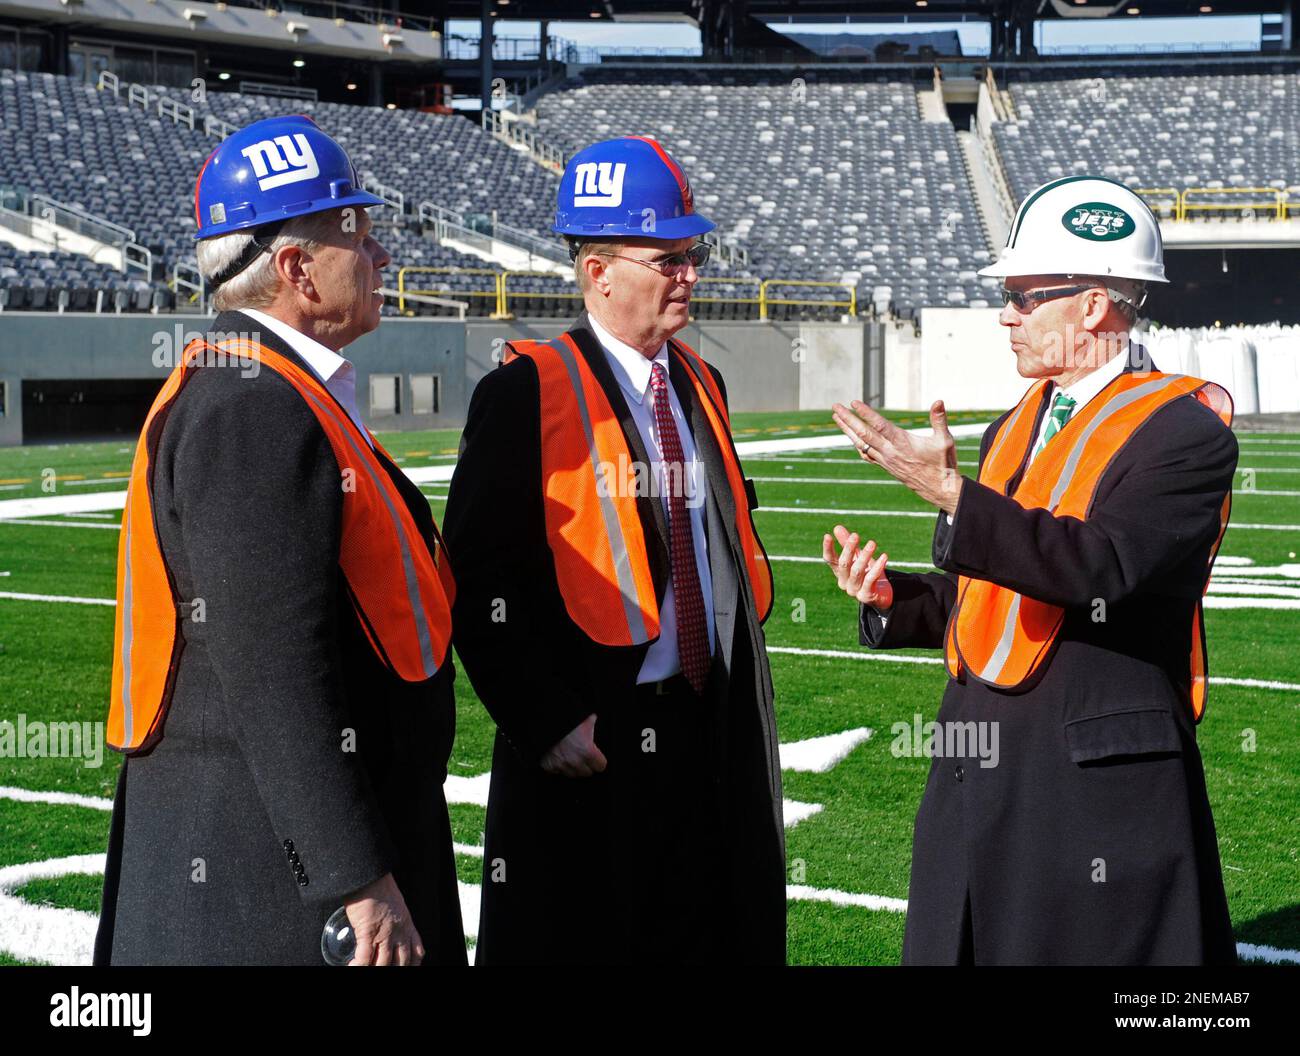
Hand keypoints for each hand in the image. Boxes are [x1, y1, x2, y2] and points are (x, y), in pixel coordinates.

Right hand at [344, 872, 424, 965]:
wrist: (370, 876)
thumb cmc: (379, 886)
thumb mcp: (396, 904)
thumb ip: (395, 920)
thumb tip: (385, 929)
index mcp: (407, 925)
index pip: (418, 951)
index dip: (414, 964)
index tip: (408, 967)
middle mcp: (398, 932)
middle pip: (401, 962)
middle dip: (393, 969)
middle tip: (383, 969)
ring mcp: (384, 934)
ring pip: (383, 964)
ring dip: (373, 969)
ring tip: (365, 968)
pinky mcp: (367, 933)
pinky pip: (364, 958)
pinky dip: (358, 965)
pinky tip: (353, 965)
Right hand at [540, 713, 606, 777]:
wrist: (544, 723)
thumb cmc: (565, 722)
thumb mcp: (582, 720)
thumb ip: (590, 723)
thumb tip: (593, 718)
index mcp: (587, 751)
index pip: (600, 766)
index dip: (599, 761)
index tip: (596, 757)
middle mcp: (575, 761)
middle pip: (587, 772)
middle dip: (586, 765)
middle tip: (583, 756)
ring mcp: (562, 765)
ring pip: (572, 774)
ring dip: (573, 768)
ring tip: (570, 756)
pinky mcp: (549, 766)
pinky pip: (557, 771)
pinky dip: (558, 766)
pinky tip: (559, 757)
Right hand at [823, 525, 893, 611]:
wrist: (881, 595)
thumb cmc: (867, 573)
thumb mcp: (858, 557)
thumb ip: (847, 543)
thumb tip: (837, 527)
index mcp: (839, 572)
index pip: (830, 560)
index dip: (828, 549)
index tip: (827, 535)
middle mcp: (844, 582)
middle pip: (843, 564)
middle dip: (849, 549)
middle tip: (855, 535)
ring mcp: (854, 590)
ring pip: (856, 571)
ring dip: (864, 556)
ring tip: (872, 543)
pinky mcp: (865, 596)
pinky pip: (870, 579)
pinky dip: (877, 567)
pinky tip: (884, 557)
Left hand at [832, 399, 962, 514]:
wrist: (939, 489)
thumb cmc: (943, 463)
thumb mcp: (945, 440)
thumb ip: (939, 419)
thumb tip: (939, 401)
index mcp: (902, 443)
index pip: (879, 425)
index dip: (865, 413)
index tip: (853, 403)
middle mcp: (890, 452)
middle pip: (863, 434)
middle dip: (848, 419)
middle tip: (835, 406)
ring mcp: (885, 460)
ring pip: (861, 443)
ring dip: (847, 430)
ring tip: (836, 417)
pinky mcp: (885, 466)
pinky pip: (866, 454)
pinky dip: (857, 444)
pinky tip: (852, 437)